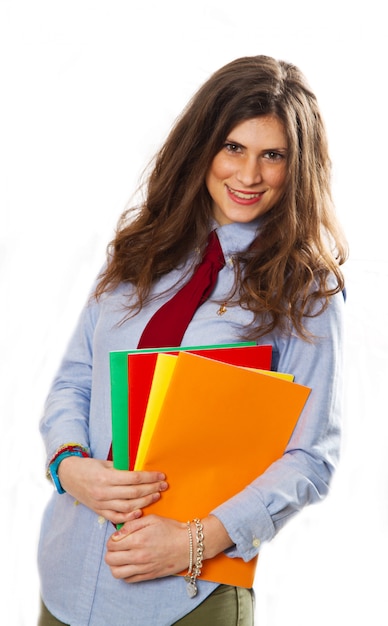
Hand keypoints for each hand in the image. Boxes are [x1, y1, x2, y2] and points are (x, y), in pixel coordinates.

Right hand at [57, 456, 167, 523]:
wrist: (68, 476)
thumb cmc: (89, 466)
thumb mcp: (105, 463)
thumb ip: (122, 469)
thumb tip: (141, 472)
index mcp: (107, 477)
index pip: (134, 478)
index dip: (150, 477)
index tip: (161, 476)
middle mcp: (104, 492)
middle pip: (134, 493)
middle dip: (152, 489)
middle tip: (163, 486)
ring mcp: (101, 503)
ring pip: (128, 506)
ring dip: (145, 502)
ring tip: (156, 496)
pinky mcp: (99, 511)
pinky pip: (116, 517)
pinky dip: (129, 516)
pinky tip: (140, 511)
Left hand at [105, 513, 233, 582]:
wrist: (188, 544)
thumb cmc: (171, 529)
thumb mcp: (151, 519)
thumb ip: (132, 525)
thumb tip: (116, 533)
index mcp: (139, 539)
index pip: (111, 544)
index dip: (111, 540)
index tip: (117, 538)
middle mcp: (139, 556)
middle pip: (110, 559)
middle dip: (111, 552)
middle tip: (117, 547)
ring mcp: (143, 568)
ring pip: (116, 573)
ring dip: (115, 565)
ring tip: (121, 558)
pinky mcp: (149, 576)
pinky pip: (128, 580)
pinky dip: (125, 573)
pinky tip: (130, 565)